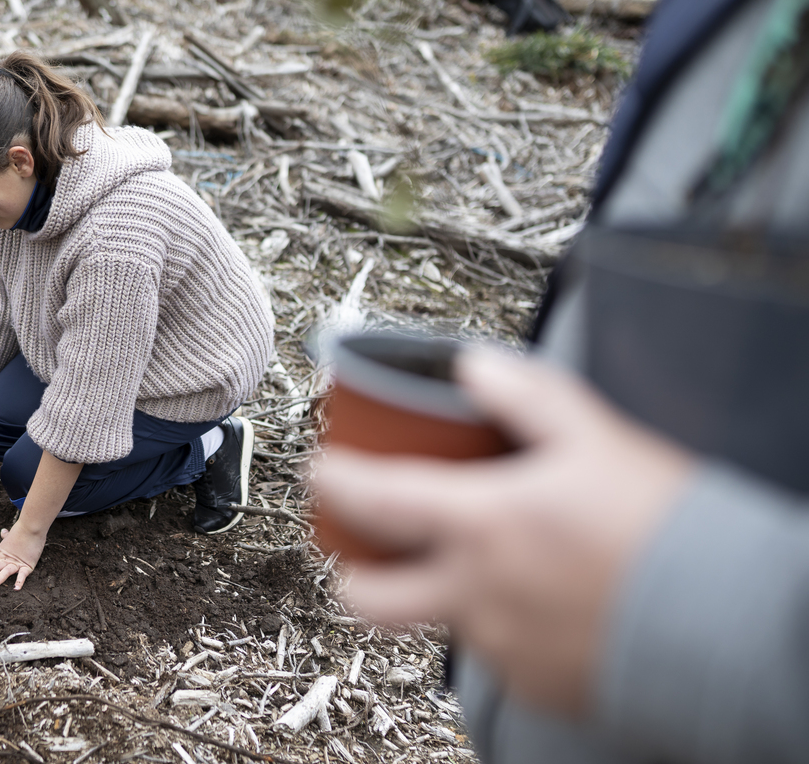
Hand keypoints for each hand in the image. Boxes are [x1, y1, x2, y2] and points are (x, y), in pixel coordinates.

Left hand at [0, 525, 45, 589]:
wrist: (33, 527)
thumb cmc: (23, 531)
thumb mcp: (12, 536)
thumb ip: (6, 536)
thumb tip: (3, 531)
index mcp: (1, 553)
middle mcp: (6, 560)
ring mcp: (16, 563)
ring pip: (5, 573)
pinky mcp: (27, 566)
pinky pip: (22, 575)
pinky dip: (19, 582)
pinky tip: (16, 589)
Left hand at [312, 347, 694, 714]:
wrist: (731, 623)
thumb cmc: (666, 528)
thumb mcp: (595, 437)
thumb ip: (525, 396)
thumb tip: (474, 367)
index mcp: (481, 525)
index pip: (373, 502)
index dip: (333, 481)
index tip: (320, 470)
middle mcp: (475, 593)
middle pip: (368, 597)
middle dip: (350, 571)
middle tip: (360, 549)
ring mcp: (500, 647)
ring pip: (436, 622)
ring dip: (440, 592)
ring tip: (484, 562)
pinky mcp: (534, 685)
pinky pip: (493, 653)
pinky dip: (498, 624)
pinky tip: (538, 599)